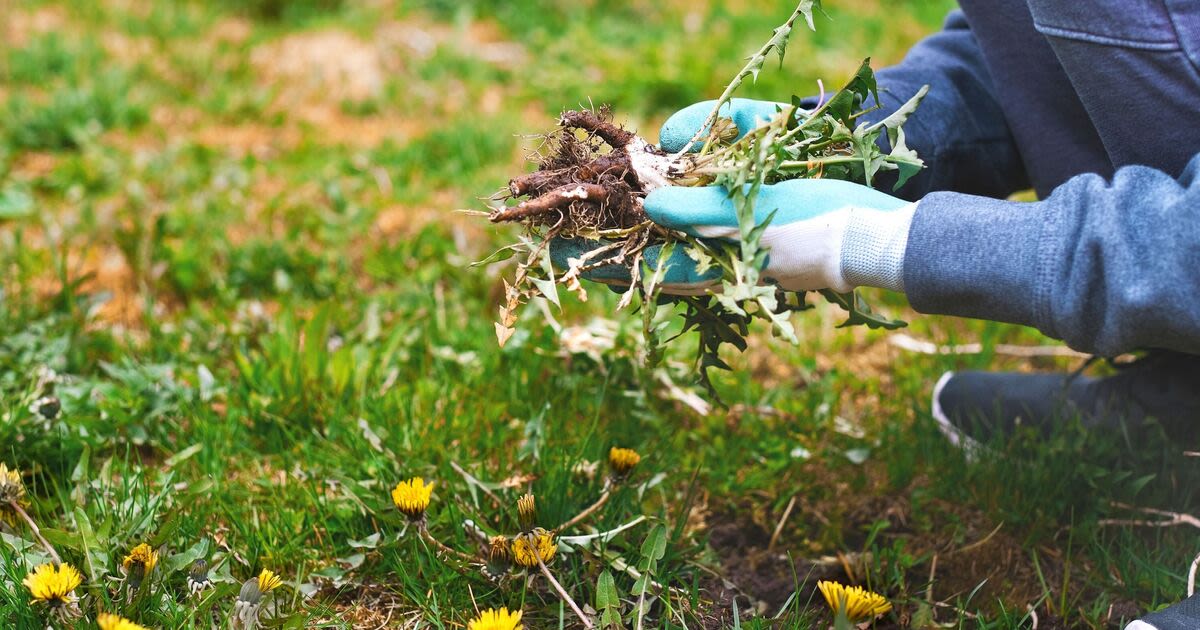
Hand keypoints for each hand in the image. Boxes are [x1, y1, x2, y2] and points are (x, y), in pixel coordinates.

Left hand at [549, 99, 914, 294]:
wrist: (874, 238)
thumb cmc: (816, 224)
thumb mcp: (754, 211)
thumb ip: (700, 209)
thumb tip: (651, 202)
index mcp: (710, 264)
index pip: (637, 264)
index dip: (595, 254)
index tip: (554, 245)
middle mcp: (712, 264)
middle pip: (644, 259)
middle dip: (606, 248)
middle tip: (562, 238)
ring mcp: (730, 255)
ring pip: (666, 250)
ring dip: (633, 239)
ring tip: (598, 231)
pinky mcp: (749, 240)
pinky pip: (696, 239)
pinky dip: (671, 230)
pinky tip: (659, 218)